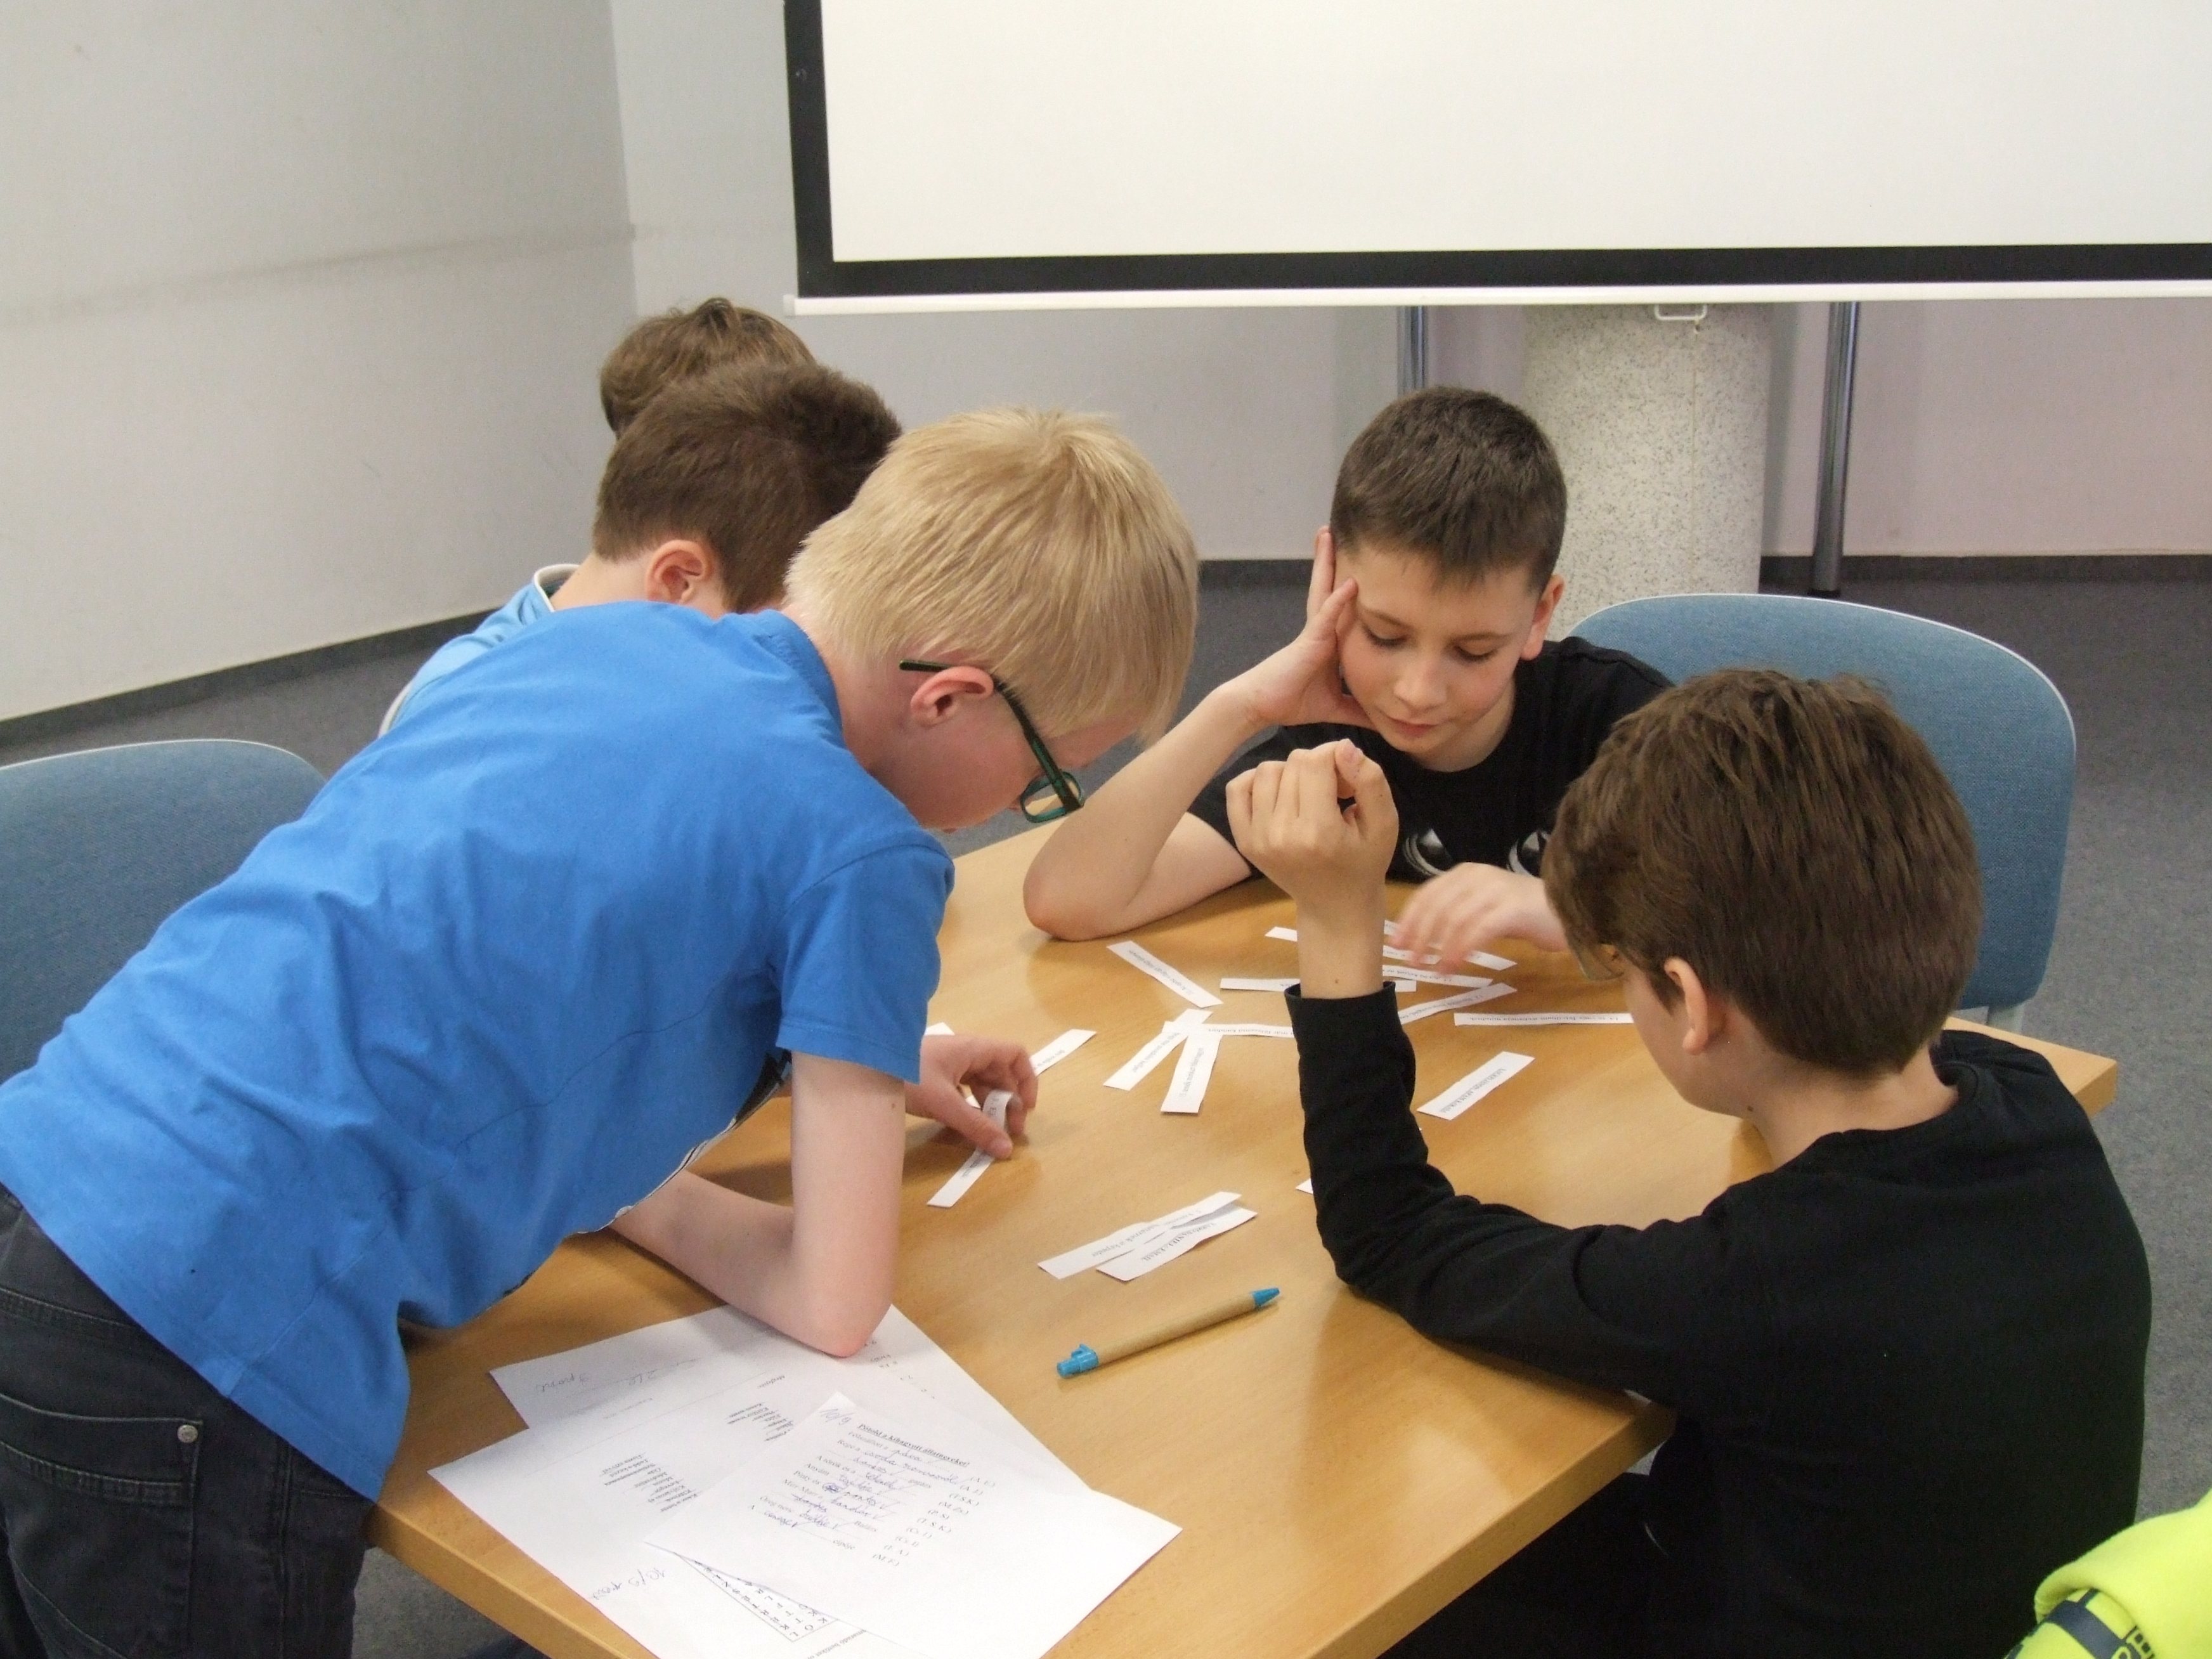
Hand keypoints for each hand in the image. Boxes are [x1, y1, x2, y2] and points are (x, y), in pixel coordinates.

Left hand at [906, 1034, 1037, 1157]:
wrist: (863, 1067)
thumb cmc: (908, 1076)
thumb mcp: (945, 1103)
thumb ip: (975, 1126)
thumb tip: (1005, 1149)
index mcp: (973, 1049)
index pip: (1015, 1054)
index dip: (1027, 1079)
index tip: (1026, 1108)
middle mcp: (965, 1053)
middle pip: (999, 1073)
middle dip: (1008, 1101)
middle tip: (1008, 1132)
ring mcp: (949, 1063)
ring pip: (981, 1083)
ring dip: (989, 1106)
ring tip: (989, 1133)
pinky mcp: (935, 1075)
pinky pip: (963, 1089)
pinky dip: (970, 1106)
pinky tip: (965, 1126)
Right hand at [1226, 529, 1370, 731]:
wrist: (1259, 705)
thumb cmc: (1291, 701)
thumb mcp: (1335, 707)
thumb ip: (1358, 709)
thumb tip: (1385, 720)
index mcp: (1328, 642)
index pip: (1341, 608)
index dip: (1349, 585)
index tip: (1362, 564)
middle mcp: (1321, 631)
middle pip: (1330, 588)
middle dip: (1333, 560)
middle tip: (1336, 531)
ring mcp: (1315, 632)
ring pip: (1325, 591)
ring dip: (1329, 562)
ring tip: (1329, 533)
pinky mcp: (1309, 641)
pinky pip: (1326, 616)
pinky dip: (1339, 599)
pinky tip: (1352, 582)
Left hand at [1227, 740, 1398, 916]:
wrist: (1335, 906)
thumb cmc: (1364, 861)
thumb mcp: (1385, 823)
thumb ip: (1370, 781)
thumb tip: (1343, 746)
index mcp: (1319, 832)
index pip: (1316, 761)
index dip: (1336, 755)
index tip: (1348, 777)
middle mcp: (1282, 834)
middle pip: (1293, 763)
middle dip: (1318, 765)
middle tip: (1334, 791)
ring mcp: (1258, 838)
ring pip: (1266, 770)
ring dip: (1291, 772)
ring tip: (1310, 794)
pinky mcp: (1244, 840)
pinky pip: (1238, 788)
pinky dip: (1257, 781)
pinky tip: (1281, 794)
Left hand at [1392, 865, 1566, 963]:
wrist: (1568, 909)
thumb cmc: (1523, 913)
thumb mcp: (1482, 906)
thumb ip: (1455, 912)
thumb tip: (1421, 936)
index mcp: (1465, 874)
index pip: (1427, 894)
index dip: (1410, 920)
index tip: (1398, 944)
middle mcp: (1477, 877)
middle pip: (1437, 907)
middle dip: (1420, 936)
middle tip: (1412, 962)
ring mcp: (1496, 890)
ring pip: (1455, 919)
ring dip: (1440, 947)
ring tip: (1433, 970)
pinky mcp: (1512, 908)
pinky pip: (1478, 930)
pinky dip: (1462, 950)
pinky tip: (1454, 966)